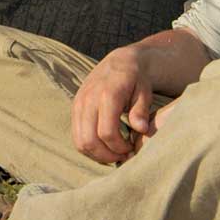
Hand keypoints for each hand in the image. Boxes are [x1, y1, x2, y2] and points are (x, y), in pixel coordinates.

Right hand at [71, 44, 154, 163]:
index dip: (119, 148)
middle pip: (89, 140)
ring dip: (96, 154)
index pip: (106, 132)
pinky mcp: (75, 108)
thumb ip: (141, 110)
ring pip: (79, 141)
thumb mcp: (144, 92)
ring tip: (114, 153)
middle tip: (122, 156)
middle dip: (106, 156)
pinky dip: (88, 147)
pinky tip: (104, 146)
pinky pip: (76, 135)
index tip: (131, 150)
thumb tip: (141, 129)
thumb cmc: (136, 80)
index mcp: (108, 95)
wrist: (120, 62)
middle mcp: (88, 99)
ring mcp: (78, 103)